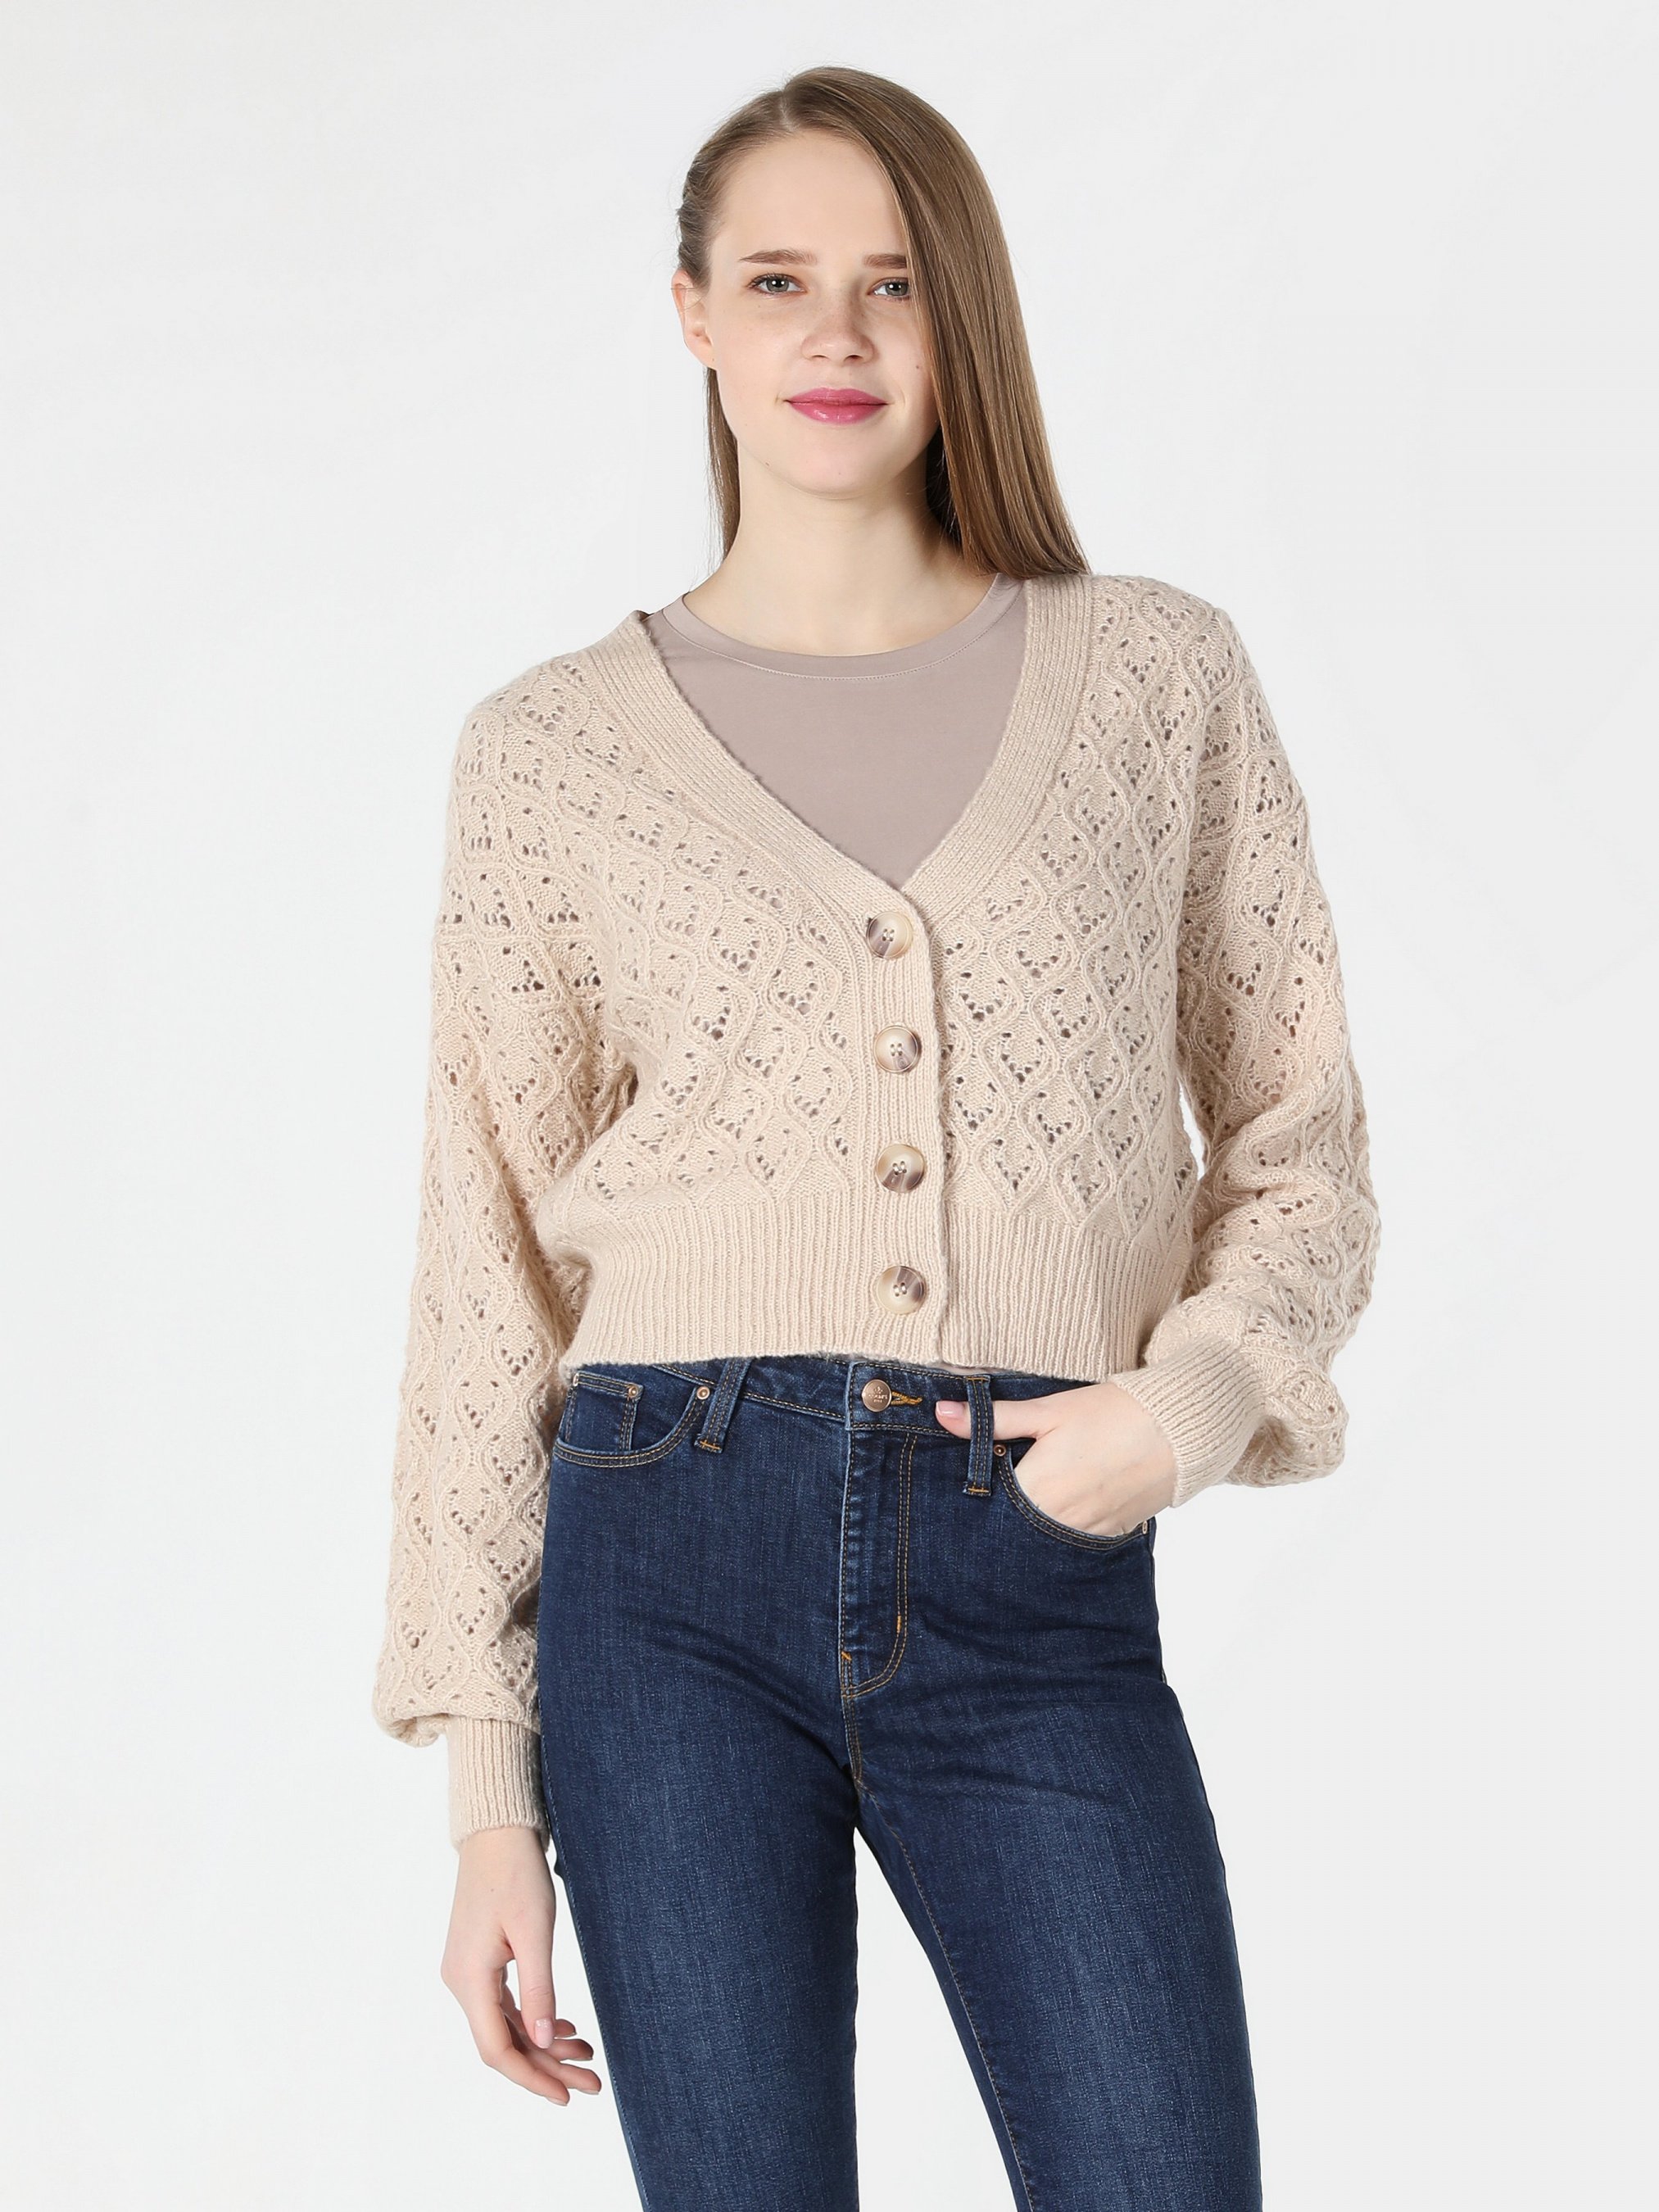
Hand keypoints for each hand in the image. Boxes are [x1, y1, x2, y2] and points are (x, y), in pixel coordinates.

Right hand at [442, 1823, 602, 2104]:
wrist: (496, 1832)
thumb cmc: (516, 1873)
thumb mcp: (534, 1932)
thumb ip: (539, 1990)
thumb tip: (542, 2043)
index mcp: (468, 1979)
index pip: (496, 2050)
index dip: (531, 2078)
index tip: (565, 2096)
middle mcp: (460, 1981)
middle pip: (504, 2043)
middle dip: (547, 2066)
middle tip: (593, 2083)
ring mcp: (468, 1972)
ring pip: (507, 2025)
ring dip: (544, 2044)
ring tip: (587, 2054)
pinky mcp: (479, 1961)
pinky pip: (506, 2005)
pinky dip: (535, 2019)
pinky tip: (564, 2027)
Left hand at [933, 1380, 1177, 1535]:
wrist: (1179, 1430)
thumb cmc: (1111, 1413)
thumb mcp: (1049, 1410)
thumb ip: (995, 1419)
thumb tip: (942, 1413)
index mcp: (1036, 1490)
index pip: (988, 1509)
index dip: (977, 1500)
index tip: (968, 1491)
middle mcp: (1058, 1521)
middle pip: (1013, 1530)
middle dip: (1002, 1518)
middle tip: (996, 1499)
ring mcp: (1087, 1532)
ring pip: (1044, 1539)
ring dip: (1033, 1524)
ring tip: (1033, 1501)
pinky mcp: (1112, 1533)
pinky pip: (1075, 1541)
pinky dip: (1064, 1528)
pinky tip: (1063, 1506)